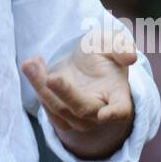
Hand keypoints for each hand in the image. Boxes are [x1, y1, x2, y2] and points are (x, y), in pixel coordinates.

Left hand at [22, 28, 136, 159]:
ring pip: (59, 108)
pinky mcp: (61, 117)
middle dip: (66, 94)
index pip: (121, 110)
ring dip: (41, 86)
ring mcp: (80, 119)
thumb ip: (120, 47)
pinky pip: (47, 107)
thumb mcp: (111, 43)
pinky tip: (31, 65)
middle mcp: (100, 112)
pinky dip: (36, 87)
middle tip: (51, 78)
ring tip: (30, 63)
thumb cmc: (102, 53)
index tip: (104, 114)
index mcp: (118, 96)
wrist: (85, 64)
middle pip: (82, 109)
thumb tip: (130, 57)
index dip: (114, 113)